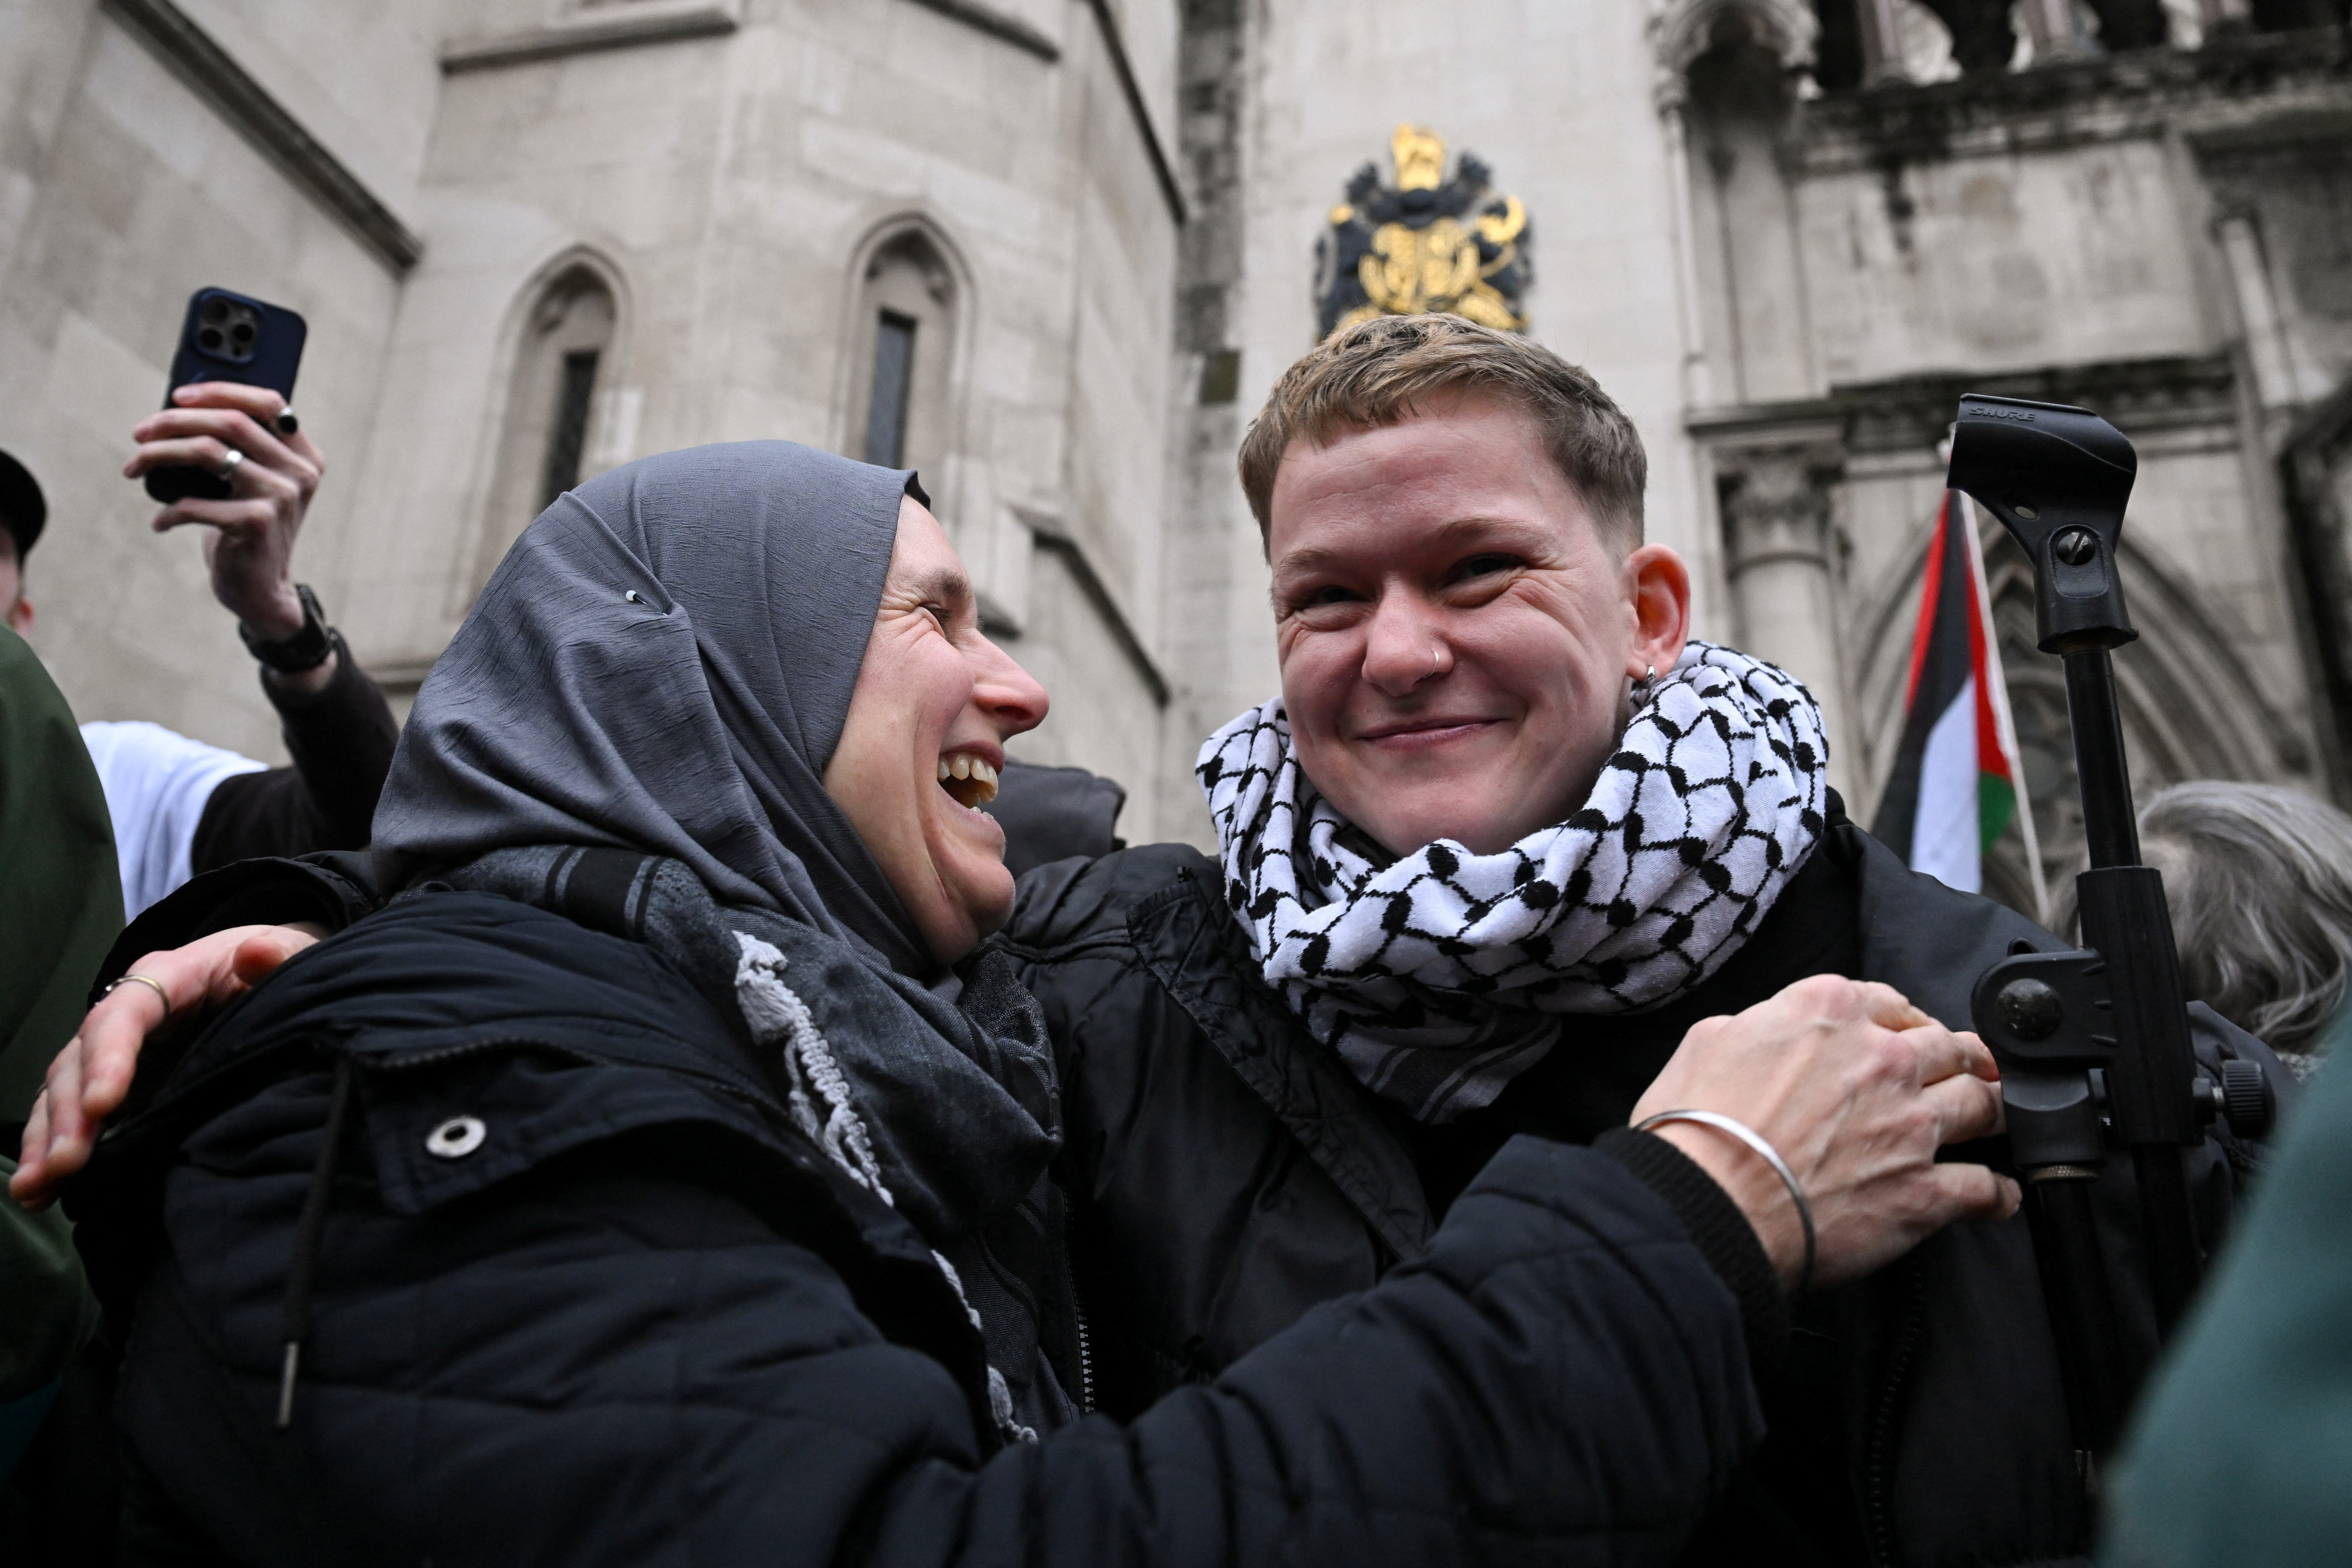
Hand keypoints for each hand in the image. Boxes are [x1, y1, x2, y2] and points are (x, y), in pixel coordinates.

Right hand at [10, 924, 321, 1209]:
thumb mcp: (290, 954)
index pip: (126, 1012)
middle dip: (70, 1112)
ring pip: (64, 1090)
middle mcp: (129, 1012)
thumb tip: (258, 953)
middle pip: (81, 1057)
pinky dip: (55, 1146)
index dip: (110, 1055)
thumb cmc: (279, 964)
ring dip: (49, 1138)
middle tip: (67, 1163)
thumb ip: (276, 957)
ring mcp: (117, 1050)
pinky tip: (43, 1189)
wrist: (273, 976)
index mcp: (169, 976)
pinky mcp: (119, 1083)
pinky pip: (74, 1112)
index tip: (102, 1103)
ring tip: (40, 1186)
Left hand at [122, 383, 330, 691]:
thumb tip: (178, 411)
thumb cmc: (245, 529)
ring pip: (209, 452)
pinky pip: (195, 503)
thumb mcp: (249, 483)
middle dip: (174, 420)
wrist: (261, 589)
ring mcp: (282, 497)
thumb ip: (236, 449)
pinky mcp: (258, 523)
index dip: (221, 391)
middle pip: (230, 421)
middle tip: (139, 433)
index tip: (178, 396)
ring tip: (134, 466)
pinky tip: (161, 522)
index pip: (269, 402)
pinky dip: (168, 511)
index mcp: (302, 456)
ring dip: (159, 455)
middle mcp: (299, 473)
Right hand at [1632, 974, 2017, 1292]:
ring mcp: (1910, 1125)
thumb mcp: (1708, 1041)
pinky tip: (1998, 1195)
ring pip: (1984, 1104)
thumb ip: (1759, 1026)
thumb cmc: (1695, 1128)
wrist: (1708, 1202)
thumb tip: (1770, 1033)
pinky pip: (1986, 1188)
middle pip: (1949, 1047)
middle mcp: (1881, 1059)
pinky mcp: (1924, 1191)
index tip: (1906, 1033)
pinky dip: (1997, 1192)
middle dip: (1962, 1059)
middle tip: (1967, 1071)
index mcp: (1828, 1012)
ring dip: (1992, 1111)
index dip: (1903, 1019)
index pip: (1890, 1001)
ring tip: (1993, 1121)